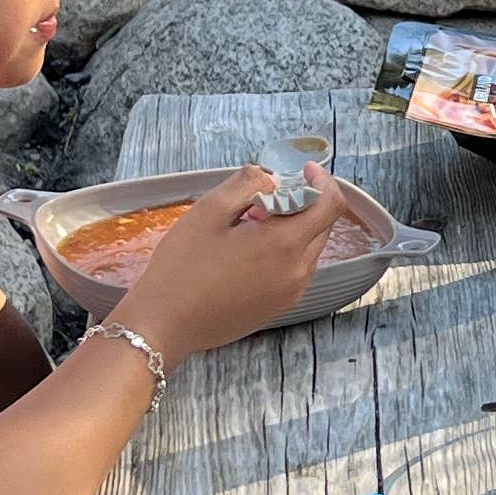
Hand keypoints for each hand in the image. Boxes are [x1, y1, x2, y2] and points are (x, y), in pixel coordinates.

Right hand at [125, 165, 357, 359]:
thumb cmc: (182, 266)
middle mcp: (298, 271)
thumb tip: (273, 178)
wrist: (165, 325)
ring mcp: (291, 293)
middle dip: (303, 203)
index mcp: (285, 243)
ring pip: (309, 249)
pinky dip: (284, 251)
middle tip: (264, 196)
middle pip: (321, 226)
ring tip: (249, 223)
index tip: (304, 169)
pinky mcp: (279, 307)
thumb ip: (247, 183)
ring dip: (292, 228)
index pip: (330, 205)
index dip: (323, 181)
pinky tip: (248, 250)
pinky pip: (296, 270)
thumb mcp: (209, 211)